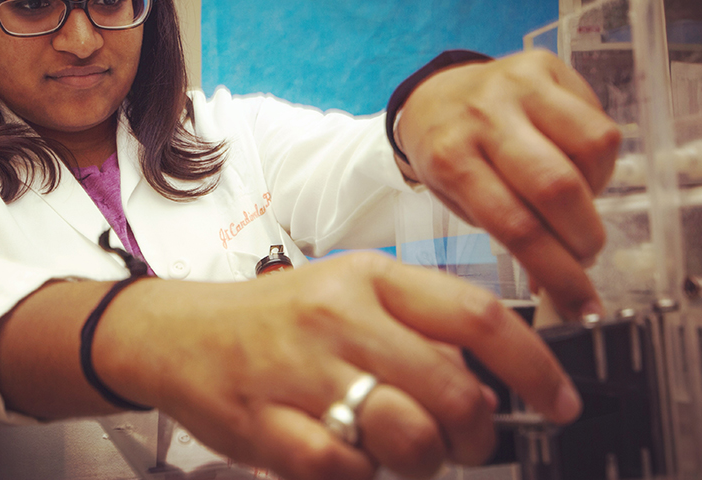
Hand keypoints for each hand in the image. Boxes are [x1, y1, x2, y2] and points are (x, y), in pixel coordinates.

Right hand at [98, 252, 582, 479]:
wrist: (180, 333)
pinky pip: (347, 469)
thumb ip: (417, 325)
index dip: (535, 365)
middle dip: (479, 433)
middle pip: (453, 388)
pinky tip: (350, 455)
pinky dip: (364, 474)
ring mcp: (300, 371)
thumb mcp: (348, 292)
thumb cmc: (277, 318)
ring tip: (405, 448)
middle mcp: (338, 317)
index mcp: (368, 278)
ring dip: (424, 458)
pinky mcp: (267, 423)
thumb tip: (491, 380)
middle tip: (471, 441)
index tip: (558, 400)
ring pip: (407, 434)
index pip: (477, 315)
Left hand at [395, 50, 620, 319]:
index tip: (580, 304)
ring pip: (591, 148)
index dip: (558, 272)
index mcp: (451, 158)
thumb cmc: (448, 155)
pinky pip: (598, 120)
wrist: (432, 97)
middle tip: (584, 256)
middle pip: (556, 187)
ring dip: (596, 193)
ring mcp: (515, 86)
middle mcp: (483, 117)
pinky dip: (599, 158)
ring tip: (575, 203)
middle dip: (584, 238)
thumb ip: (505, 236)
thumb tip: (558, 286)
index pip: (516, 225)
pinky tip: (578, 167)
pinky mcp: (543, 66)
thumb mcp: (457, 201)